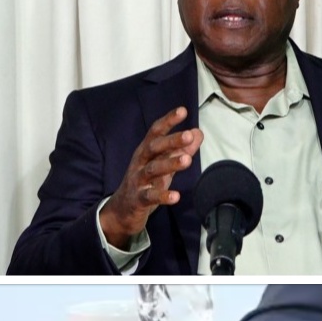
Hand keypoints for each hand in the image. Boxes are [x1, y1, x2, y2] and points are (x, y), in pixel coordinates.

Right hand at [101, 107, 202, 249]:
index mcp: (147, 151)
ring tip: (188, 161)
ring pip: (152, 170)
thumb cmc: (147, 181)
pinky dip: (163, 196)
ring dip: (170, 164)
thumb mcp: (164, 164)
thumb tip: (198, 132)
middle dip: (171, 140)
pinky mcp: (137, 199)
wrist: (122, 210)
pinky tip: (176, 196)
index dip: (168, 121)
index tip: (183, 110)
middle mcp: (140, 162)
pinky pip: (150, 196)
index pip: (156, 132)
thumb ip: (181, 149)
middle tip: (189, 135)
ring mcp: (137, 180)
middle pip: (154, 148)